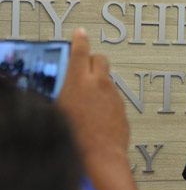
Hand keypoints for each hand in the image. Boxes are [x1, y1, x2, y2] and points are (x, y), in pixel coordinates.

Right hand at [57, 28, 128, 161]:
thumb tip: (66, 86)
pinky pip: (112, 94)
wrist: (101, 155)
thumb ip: (64, 92)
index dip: (79, 40)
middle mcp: (98, 84)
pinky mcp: (121, 105)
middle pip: (99, 59)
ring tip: (87, 100)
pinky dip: (105, 97)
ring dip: (98, 81)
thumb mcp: (59, 110)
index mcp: (78, 82)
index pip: (80, 51)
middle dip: (91, 60)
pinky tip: (97, 113)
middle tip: (83, 69)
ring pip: (106, 78)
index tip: (80, 33)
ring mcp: (113, 93)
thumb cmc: (77, 138)